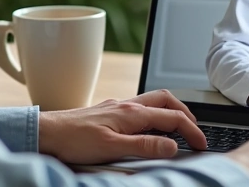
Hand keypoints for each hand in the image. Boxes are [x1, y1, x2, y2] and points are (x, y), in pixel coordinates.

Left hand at [38, 89, 206, 163]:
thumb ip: (144, 146)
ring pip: (152, 101)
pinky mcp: (108, 112)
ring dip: (170, 110)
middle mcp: (127, 106)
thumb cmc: (74, 140)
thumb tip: (172, 146)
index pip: (172, 118)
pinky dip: (153, 113)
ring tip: (178, 126)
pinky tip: (148, 127)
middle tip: (195, 130)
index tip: (202, 144)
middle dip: (185, 112)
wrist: (46, 133)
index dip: (191, 131)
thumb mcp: (112, 148)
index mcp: (132, 114)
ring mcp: (117, 107)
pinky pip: (139, 107)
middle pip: (166, 100)